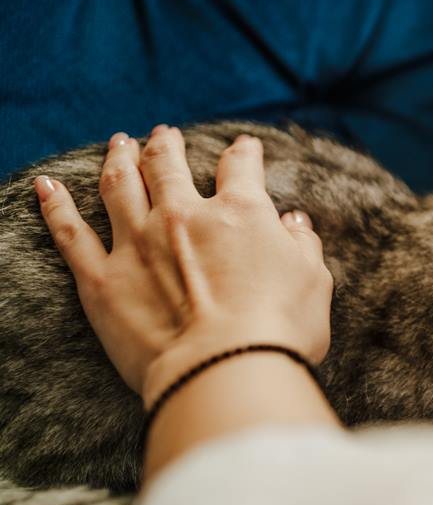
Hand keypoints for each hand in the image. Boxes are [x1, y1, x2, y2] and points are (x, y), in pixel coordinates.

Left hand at [36, 125, 333, 406]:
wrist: (225, 370)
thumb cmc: (280, 330)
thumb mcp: (313, 282)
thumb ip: (302, 245)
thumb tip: (293, 223)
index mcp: (242, 212)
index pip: (241, 167)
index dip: (244, 153)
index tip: (245, 148)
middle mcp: (184, 216)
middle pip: (168, 165)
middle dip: (166, 145)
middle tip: (164, 134)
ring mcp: (138, 243)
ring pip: (120, 185)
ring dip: (118, 159)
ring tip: (118, 144)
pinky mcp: (102, 279)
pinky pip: (71, 233)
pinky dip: (57, 206)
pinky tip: (48, 187)